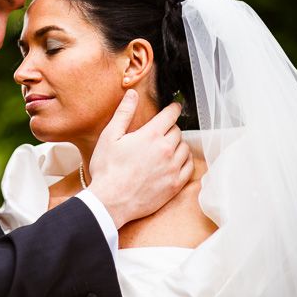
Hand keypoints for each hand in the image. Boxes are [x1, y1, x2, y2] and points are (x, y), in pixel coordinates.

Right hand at [87, 90, 192, 227]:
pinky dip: (185, 162)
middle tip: (161, 132)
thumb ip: (123, 113)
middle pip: (177, 131)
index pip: (170, 115)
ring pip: (185, 148)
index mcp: (150, 135)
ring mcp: (172, 168)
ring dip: (178, 145)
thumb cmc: (107, 169)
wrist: (111, 201)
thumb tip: (132, 94)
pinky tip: (176, 162)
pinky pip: (189, 168)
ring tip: (167, 148)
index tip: (175, 107)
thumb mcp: (109, 137)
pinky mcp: (175, 185)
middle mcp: (165, 150)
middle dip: (170, 129)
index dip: (173, 109)